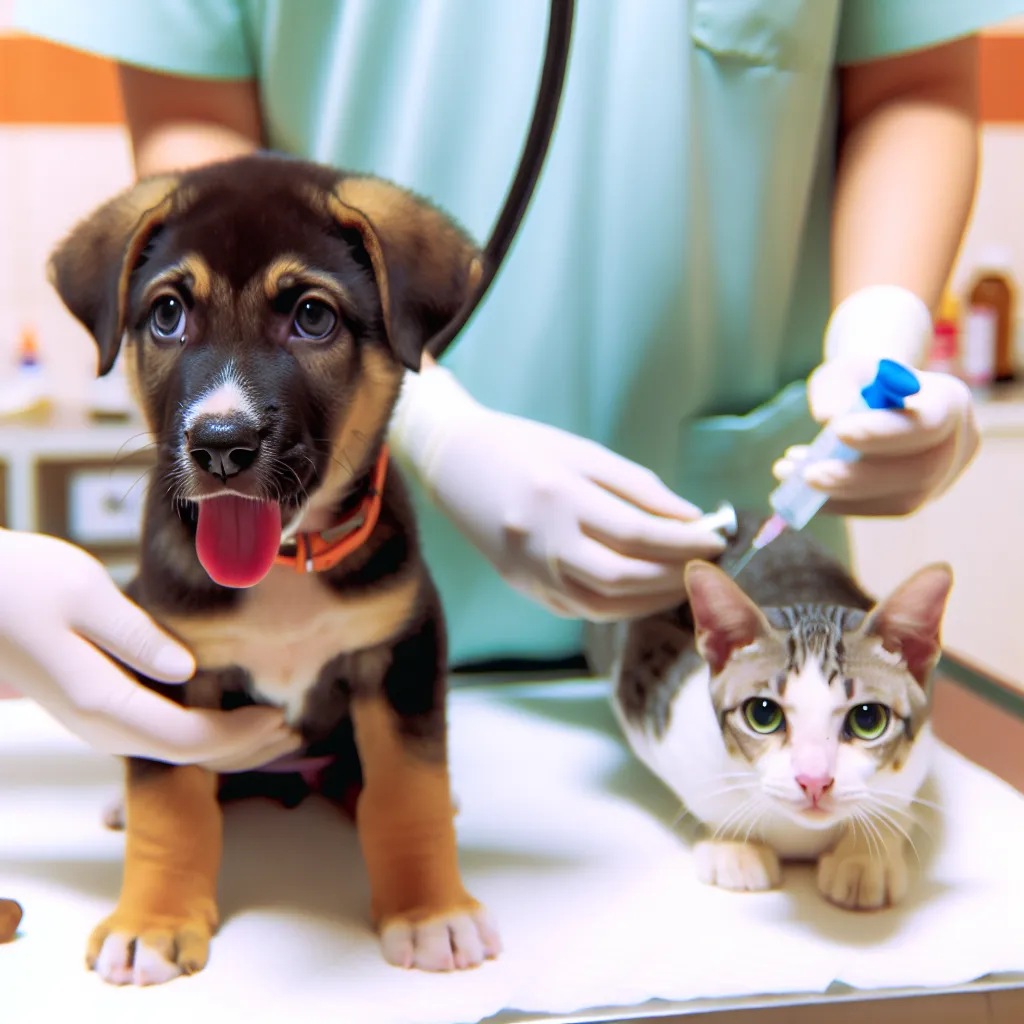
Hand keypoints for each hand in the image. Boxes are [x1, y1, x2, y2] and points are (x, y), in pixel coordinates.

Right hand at [0, 529, 299, 768]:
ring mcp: (91, 720)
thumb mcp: (85, 594)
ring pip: (168, 751)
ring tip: (268, 729)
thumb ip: (137, 636)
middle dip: (239, 749)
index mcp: (99, 699)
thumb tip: (189, 670)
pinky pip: (154, 734)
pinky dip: (197, 733)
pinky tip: (223, 713)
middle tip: (289, 730)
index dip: (237, 734)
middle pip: (182, 755)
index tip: (278, 715)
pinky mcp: (92, 707)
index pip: (186, 738)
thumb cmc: (22, 581)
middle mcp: (96, 723)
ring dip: (221, 746)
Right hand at [388, 365, 725, 620]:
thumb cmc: (524, 448)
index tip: (718, 540)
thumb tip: (691, 520)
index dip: (685, 542)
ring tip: (684, 581)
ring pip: (604, 605)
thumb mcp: (584, 453)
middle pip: (625, 577)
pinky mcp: (522, 588)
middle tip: (707, 565)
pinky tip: (643, 592)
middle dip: (676, 575)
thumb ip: (639, 488)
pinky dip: (620, 607)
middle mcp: (543, 542)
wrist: (453, 463)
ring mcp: (528, 572)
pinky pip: (580, 610)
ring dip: (652, 599)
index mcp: (561, 497)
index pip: (639, 534)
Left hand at [773, 285, 979, 516]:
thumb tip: (827, 417)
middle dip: (856, 478)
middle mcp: (957, 444)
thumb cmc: (862, 379)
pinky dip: (837, 501)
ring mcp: (942, 478)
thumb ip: (836, 386)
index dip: (883, 433)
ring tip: (789, 473)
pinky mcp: (916, 498)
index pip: (927, 424)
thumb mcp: (845, 369)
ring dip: (839, 493)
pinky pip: (880, 509)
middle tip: (804, 474)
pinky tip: (801, 487)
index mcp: (950, 401)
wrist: (878, 396)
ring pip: (899, 500)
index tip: (835, 432)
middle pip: (917, 472)